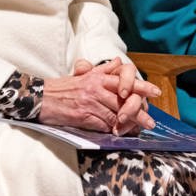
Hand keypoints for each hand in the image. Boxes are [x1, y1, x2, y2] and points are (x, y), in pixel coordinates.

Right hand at [42, 57, 159, 134]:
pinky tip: (118, 133)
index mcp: (96, 77)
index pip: (123, 79)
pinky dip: (112, 129)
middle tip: (150, 121)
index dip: (141, 86)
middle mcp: (95, 88)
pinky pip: (103, 124)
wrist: (40, 98)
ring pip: (116, 114)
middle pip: (124, 99)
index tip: (155, 91)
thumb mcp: (83, 75)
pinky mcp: (83, 116)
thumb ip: (102, 70)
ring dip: (128, 124)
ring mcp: (89, 102)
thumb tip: (118, 62)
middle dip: (139, 112)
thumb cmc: (62, 88)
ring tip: (138, 131)